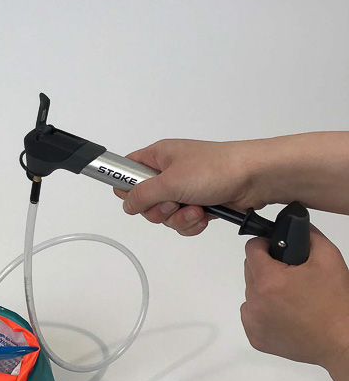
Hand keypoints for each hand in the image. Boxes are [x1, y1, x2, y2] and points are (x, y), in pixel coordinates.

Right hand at [114, 131, 348, 234]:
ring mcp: (185, 189)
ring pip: (166, 215)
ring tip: (196, 210)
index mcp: (159, 157)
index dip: (127, 187)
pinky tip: (204, 216)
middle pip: (146, 201)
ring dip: (179, 218)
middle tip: (173, 204)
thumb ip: (142, 195)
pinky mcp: (200, 203)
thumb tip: (126, 204)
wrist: (255, 178)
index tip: (136, 199)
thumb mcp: (170, 181)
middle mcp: (170, 172)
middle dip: (159, 210)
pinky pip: (183, 221)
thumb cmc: (214, 169)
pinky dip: (192, 223)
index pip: (128, 171)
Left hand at [241, 228, 348, 370]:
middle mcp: (255, 302)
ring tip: (290, 297)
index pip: (251, 249)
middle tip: (289, 276)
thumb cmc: (336, 302)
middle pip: (249, 271)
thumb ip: (307, 234)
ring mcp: (253, 322)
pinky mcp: (255, 337)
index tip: (274, 250)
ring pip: (250, 293)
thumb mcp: (328, 257)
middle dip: (266, 268)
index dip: (264, 245)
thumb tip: (293, 226)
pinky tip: (284, 313)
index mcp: (269, 280)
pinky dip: (263, 311)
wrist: (340, 339)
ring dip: (264, 290)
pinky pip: (251, 315)